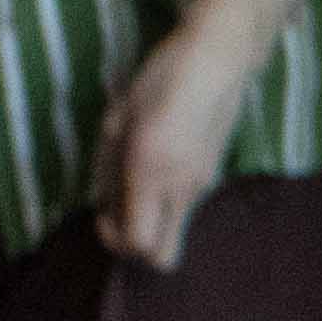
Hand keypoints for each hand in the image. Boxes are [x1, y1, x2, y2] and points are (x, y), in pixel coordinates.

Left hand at [91, 20, 259, 272]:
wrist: (218, 62)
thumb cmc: (160, 79)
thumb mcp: (116, 120)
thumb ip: (107, 169)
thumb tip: (104, 204)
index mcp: (150, 172)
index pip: (137, 243)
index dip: (113, 240)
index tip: (103, 214)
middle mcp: (180, 189)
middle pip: (164, 258)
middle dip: (137, 249)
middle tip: (122, 217)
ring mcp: (201, 186)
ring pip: (175, 233)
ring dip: (152, 222)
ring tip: (138, 181)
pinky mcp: (211, 177)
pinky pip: (184, 208)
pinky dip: (166, 203)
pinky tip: (161, 164)